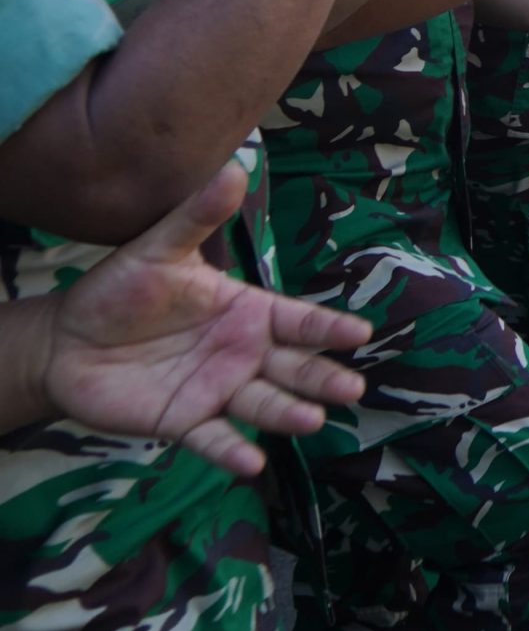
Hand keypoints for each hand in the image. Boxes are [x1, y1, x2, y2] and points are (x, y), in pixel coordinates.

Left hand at [39, 162, 371, 477]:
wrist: (66, 341)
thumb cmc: (120, 289)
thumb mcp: (159, 248)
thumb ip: (197, 215)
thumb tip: (233, 166)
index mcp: (247, 313)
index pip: (298, 321)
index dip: (328, 328)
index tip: (359, 334)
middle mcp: (242, 354)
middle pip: (294, 368)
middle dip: (322, 379)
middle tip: (351, 390)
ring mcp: (217, 390)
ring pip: (263, 405)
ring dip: (287, 415)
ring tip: (311, 421)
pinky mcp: (184, 422)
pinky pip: (212, 439)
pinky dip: (232, 453)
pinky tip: (252, 463)